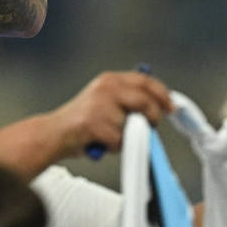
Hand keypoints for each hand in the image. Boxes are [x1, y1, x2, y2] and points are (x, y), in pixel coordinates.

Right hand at [50, 68, 174, 158]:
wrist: (54, 133)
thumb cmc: (82, 122)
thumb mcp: (104, 100)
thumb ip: (127, 98)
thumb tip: (158, 105)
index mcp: (110, 80)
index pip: (145, 81)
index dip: (163, 94)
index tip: (171, 106)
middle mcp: (105, 88)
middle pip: (145, 100)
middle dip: (153, 116)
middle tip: (153, 125)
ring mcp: (100, 105)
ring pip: (132, 125)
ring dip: (126, 136)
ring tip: (110, 136)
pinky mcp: (95, 123)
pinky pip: (119, 140)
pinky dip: (114, 147)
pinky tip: (100, 143)